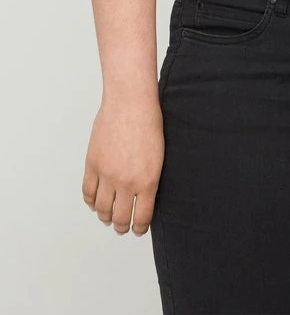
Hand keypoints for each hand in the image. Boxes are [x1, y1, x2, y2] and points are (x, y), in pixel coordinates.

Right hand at [82, 95, 164, 235]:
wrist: (131, 103)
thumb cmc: (149, 124)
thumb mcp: (158, 157)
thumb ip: (149, 180)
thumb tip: (143, 198)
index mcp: (148, 181)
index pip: (141, 218)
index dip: (138, 228)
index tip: (137, 230)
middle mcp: (126, 182)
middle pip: (119, 218)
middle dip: (121, 226)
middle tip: (122, 226)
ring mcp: (107, 174)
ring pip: (101, 209)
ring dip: (104, 216)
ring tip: (108, 217)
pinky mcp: (92, 164)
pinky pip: (88, 192)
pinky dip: (91, 201)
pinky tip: (95, 202)